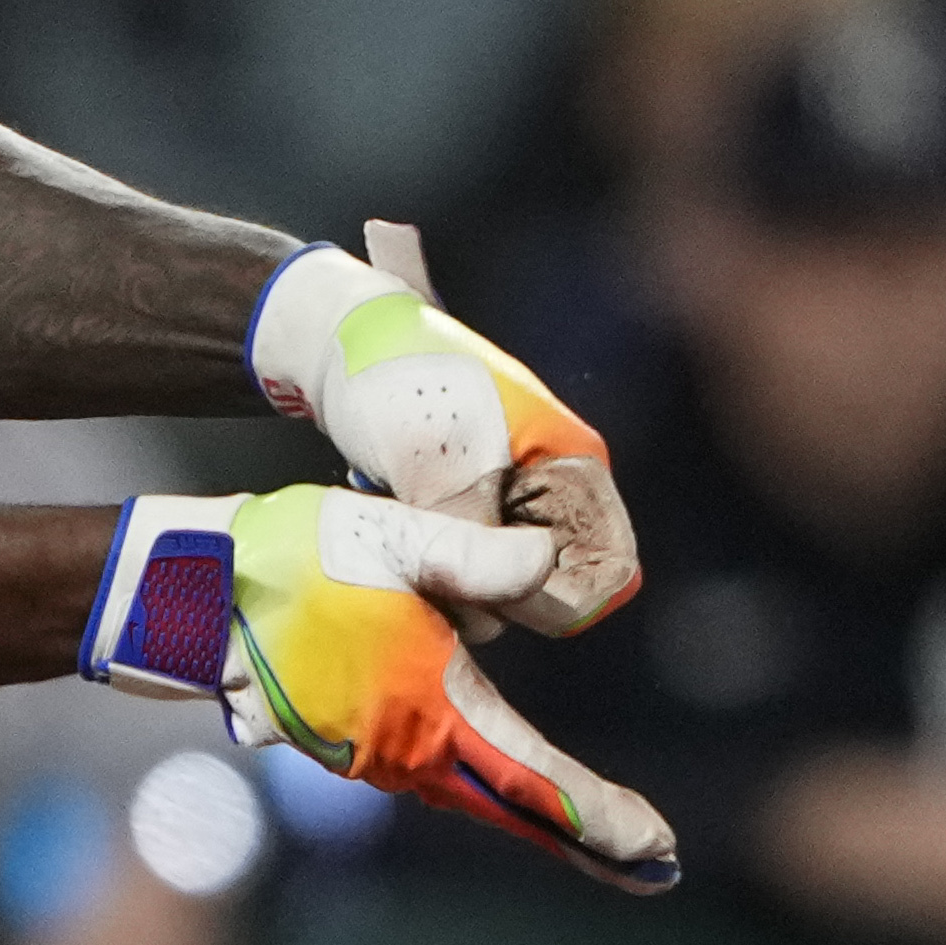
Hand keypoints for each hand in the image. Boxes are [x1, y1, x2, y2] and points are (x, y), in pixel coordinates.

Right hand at [83, 489, 680, 892]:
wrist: (198, 596)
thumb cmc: (298, 557)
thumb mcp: (395, 538)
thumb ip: (477, 558)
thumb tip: (544, 569)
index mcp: (430, 707)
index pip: (533, 776)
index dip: (598, 815)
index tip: (658, 847)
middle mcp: (407, 750)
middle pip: (515, 808)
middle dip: (588, 841)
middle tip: (657, 871)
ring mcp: (378, 754)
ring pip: (479, 800)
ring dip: (543, 819)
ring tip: (609, 842)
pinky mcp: (357, 743)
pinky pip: (444, 783)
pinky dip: (496, 796)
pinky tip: (521, 794)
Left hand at [251, 242, 640, 635]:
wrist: (336, 345)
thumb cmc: (398, 379)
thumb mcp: (442, 464)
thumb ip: (481, 541)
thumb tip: (503, 598)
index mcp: (575, 465)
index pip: (609, 572)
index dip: (560, 599)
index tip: (493, 591)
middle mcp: (551, 492)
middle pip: (551, 590)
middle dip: (493, 591)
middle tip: (431, 555)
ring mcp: (506, 506)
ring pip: (499, 588)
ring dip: (451, 577)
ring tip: (403, 528)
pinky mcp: (463, 517)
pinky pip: (460, 571)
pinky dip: (429, 564)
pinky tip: (394, 528)